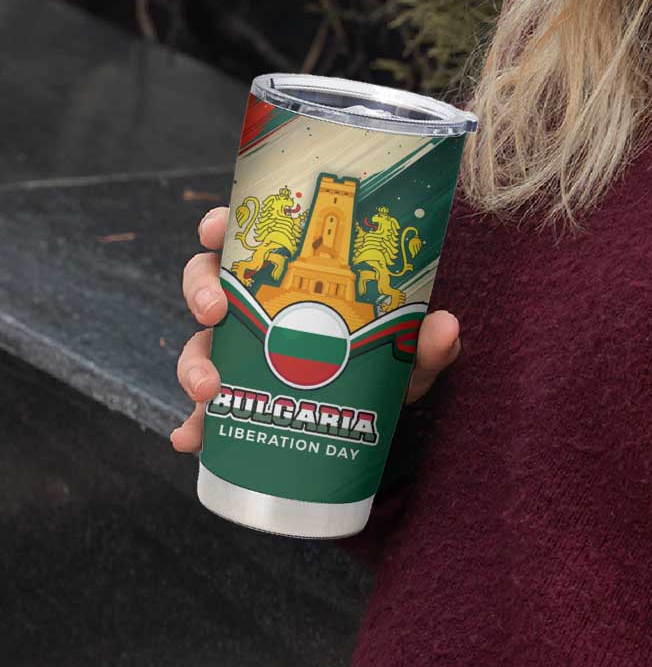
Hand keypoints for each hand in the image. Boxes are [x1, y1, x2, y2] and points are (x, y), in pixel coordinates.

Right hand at [169, 207, 460, 451]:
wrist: (378, 415)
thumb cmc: (386, 365)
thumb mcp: (406, 354)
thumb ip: (424, 342)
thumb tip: (445, 327)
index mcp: (290, 277)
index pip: (248, 238)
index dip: (221, 226)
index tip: (215, 228)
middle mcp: (258, 308)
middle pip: (207, 283)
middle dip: (200, 293)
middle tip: (215, 311)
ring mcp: (242, 354)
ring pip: (200, 344)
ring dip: (193, 364)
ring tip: (208, 390)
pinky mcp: (238, 399)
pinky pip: (204, 411)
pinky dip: (193, 425)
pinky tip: (191, 440)